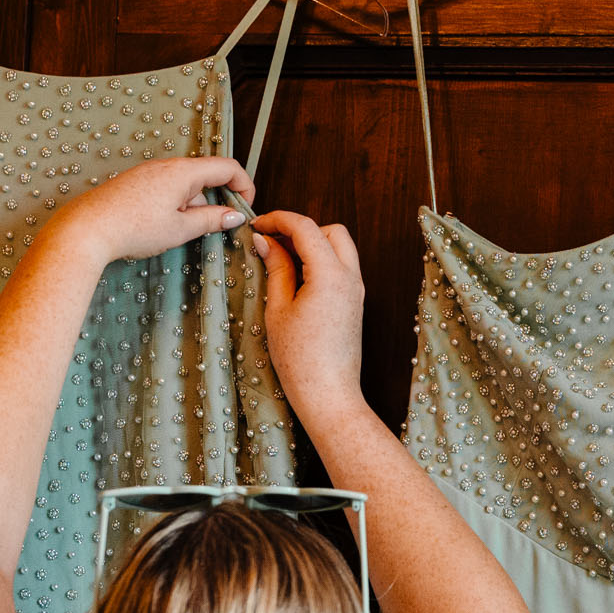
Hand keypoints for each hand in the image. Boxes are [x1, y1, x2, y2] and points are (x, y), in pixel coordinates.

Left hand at [46, 156, 251, 265]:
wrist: (86, 229)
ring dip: (195, 204)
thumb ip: (212, 219)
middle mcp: (166, 166)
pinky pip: (166, 187)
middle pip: (206, 175)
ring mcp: (148, 173)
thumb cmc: (132, 228)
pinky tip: (164, 226)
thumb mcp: (181, 229)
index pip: (227, 168)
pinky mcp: (135, 183)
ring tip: (185, 230)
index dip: (244, 187)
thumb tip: (234, 215)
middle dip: (218, 199)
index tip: (245, 209)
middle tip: (219, 224)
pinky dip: (176, 203)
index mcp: (183, 172)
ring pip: (185, 183)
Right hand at [253, 210, 369, 431]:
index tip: (256, 225)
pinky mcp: (355, 302)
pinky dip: (320, 261)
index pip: (306, 227)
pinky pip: (341, 267)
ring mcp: (357, 290)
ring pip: (339, 247)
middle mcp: (351, 278)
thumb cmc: (299, 357)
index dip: (278, 219)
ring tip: (279, 259)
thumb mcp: (279, 308)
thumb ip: (276, 268)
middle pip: (331, 231)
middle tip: (270, 240)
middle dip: (301, 228)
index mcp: (331, 275)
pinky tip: (295, 276)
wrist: (328, 393)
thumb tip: (266, 240)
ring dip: (312, 244)